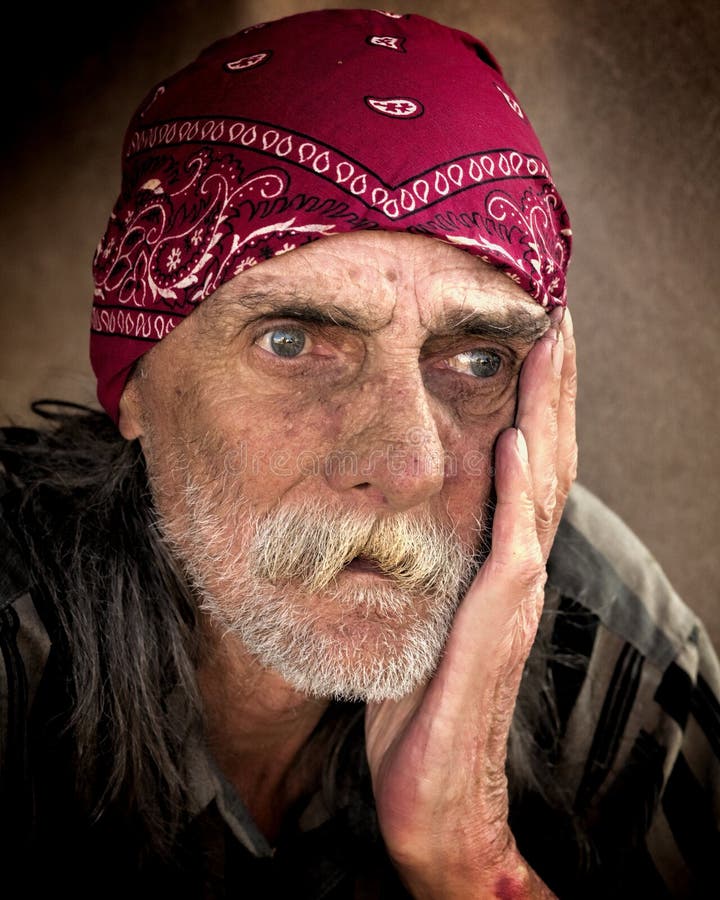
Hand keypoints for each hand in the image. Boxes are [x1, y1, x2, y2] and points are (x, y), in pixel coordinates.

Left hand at [364, 309, 576, 897]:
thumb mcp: (423, 623)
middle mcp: (516, 572)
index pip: (525, 471)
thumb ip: (432, 570)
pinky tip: (514, 442)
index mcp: (499, 566)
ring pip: (538, 489)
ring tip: (547, 348)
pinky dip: (514, 494)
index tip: (532, 345)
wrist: (435, 794)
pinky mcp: (492, 627)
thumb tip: (404, 526)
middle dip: (552, 388)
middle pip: (545, 462)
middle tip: (555, 319)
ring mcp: (511, 597)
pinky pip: (509, 548)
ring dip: (546, 416)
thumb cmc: (422, 710)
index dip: (535, 406)